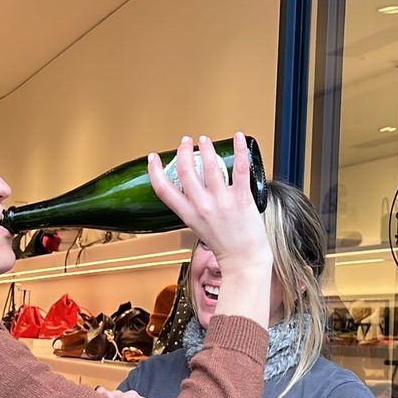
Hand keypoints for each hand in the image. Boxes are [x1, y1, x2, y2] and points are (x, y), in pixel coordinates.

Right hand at [146, 134, 270, 275]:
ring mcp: (222, 202)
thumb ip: (192, 208)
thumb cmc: (225, 246)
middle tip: (186, 142)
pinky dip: (239, 149)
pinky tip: (238, 137)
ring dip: (206, 147)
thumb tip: (191, 190)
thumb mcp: (198, 227)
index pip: (163, 190)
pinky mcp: (241, 198)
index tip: (153, 158)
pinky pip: (240, 168)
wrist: (244, 259)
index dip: (154, 170)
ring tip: (205, 140)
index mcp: (188, 215)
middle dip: (183, 151)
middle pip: (184, 171)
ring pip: (210, 165)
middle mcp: (202, 207)